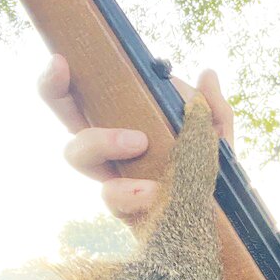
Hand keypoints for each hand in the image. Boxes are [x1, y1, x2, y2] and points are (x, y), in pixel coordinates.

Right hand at [38, 53, 234, 223]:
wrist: (222, 218)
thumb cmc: (207, 169)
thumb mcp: (215, 135)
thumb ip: (211, 107)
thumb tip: (207, 74)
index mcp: (120, 126)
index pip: (77, 99)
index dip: (57, 81)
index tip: (61, 61)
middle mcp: (107, 153)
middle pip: (65, 118)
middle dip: (60, 101)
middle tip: (95, 82)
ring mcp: (111, 180)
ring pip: (79, 157)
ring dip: (102, 141)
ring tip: (138, 143)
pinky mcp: (122, 210)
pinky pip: (112, 200)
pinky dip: (130, 192)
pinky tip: (153, 190)